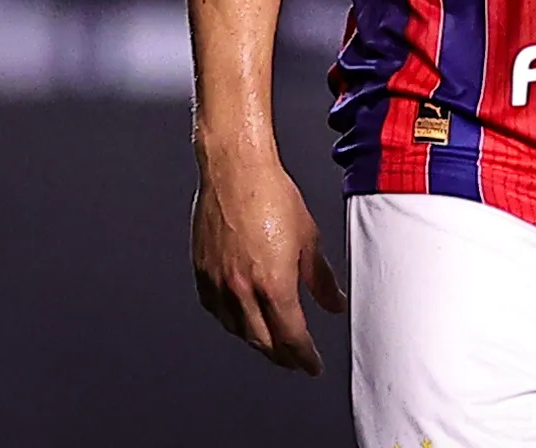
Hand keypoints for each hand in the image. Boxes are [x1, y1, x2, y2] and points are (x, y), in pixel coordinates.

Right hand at [191, 151, 345, 373]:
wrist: (236, 170)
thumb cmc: (271, 195)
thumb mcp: (309, 238)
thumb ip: (321, 279)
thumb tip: (333, 302)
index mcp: (273, 283)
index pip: (291, 336)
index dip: (303, 356)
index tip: (311, 365)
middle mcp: (242, 288)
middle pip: (263, 340)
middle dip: (282, 355)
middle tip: (295, 360)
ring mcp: (219, 282)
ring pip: (237, 329)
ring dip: (257, 341)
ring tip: (272, 343)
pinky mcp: (202, 271)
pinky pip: (216, 310)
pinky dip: (231, 322)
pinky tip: (239, 320)